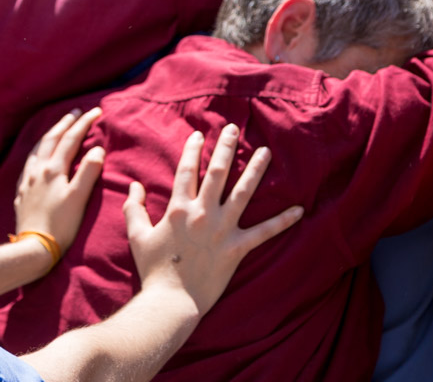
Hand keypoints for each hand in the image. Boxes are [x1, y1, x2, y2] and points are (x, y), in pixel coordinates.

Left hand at [14, 108, 104, 264]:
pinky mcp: (22, 193)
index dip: (84, 124)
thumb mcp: (79, 198)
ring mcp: (27, 182)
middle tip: (76, 112)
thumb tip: (97, 149)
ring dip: (49, 135)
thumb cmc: (60, 225)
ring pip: (37, 150)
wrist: (33, 248)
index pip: (70, 139)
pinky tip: (37, 158)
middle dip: (65, 123)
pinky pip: (28, 165)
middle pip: (51, 139)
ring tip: (56, 129)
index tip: (96, 112)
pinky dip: (37, 153)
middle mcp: (38, 171)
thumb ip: (89, 171)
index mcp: (54, 169)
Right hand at [123, 124, 302, 315]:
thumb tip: (133, 185)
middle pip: (218, 173)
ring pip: (243, 193)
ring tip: (266, 152)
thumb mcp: (137, 236)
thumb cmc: (153, 270)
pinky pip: (264, 232)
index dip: (194, 150)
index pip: (187, 170)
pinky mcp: (237, 249)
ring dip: (256, 170)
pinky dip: (282, 221)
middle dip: (226, 148)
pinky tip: (299, 210)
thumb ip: (133, 208)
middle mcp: (202, 213)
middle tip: (234, 129)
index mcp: (178, 208)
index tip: (200, 134)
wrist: (170, 302)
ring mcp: (222, 230)